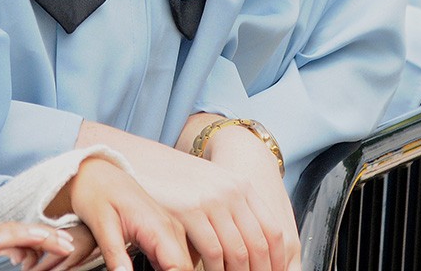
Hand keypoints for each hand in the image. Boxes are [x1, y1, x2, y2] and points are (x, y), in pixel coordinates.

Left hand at [58, 156, 190, 270]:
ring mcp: (171, 229)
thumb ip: (115, 256)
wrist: (98, 173)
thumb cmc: (98, 193)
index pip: (180, 267)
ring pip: (183, 265)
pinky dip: (167, 269)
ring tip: (143, 267)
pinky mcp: (166, 233)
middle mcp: (171, 227)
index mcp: (159, 226)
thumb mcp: (102, 226)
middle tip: (139, 269)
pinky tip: (151, 270)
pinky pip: (174, 260)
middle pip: (186, 267)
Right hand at [77, 120, 298, 270]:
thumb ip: (233, 212)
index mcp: (242, 186)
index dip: (278, 261)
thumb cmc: (176, 181)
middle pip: (259, 245)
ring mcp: (212, 200)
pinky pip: (213, 253)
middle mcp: (232, 192)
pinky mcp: (190, 210)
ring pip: (238, 253)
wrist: (142, 160)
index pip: (273, 231)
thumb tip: (254, 251)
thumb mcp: (211, 190)